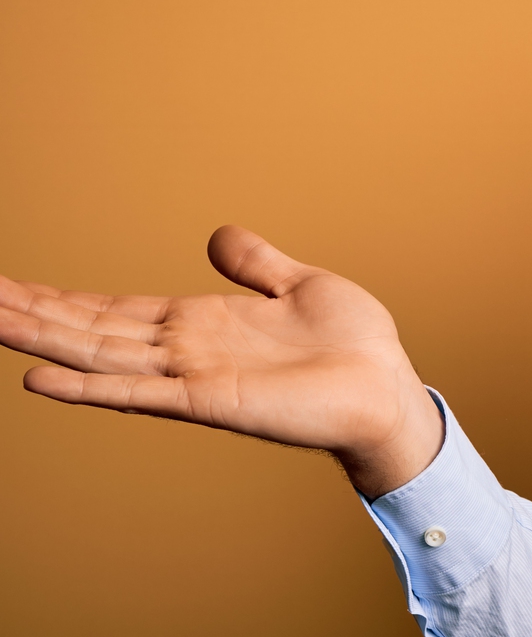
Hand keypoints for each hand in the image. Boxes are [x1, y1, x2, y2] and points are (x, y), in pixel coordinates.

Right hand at [0, 226, 441, 497]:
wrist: (388, 389)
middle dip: (29, 312)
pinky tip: (37, 379)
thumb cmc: (355, 346)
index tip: (6, 284)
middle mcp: (182, 350)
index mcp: (198, 322)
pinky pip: (137, 392)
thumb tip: (219, 236)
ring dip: (39, 338)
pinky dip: (87, 387)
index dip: (58, 296)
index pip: (110, 308)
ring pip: (96, 354)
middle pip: (87, 327)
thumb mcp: (301, 285)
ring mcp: (189, 376)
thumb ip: (255, 263)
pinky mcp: (208, 400)